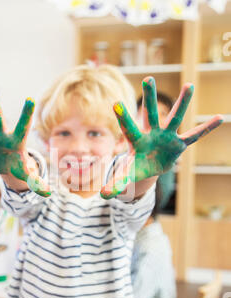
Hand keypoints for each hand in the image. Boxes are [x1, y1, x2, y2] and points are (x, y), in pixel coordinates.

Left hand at [101, 76, 222, 198]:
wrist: (150, 166)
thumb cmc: (136, 168)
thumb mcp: (127, 176)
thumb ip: (116, 183)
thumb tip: (103, 195)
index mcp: (136, 141)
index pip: (128, 128)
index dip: (123, 117)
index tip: (115, 103)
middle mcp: (151, 134)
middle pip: (150, 114)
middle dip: (149, 97)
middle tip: (148, 78)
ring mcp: (167, 137)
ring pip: (175, 118)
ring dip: (182, 103)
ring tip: (189, 85)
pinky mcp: (179, 144)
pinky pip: (194, 136)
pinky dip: (206, 129)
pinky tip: (220, 118)